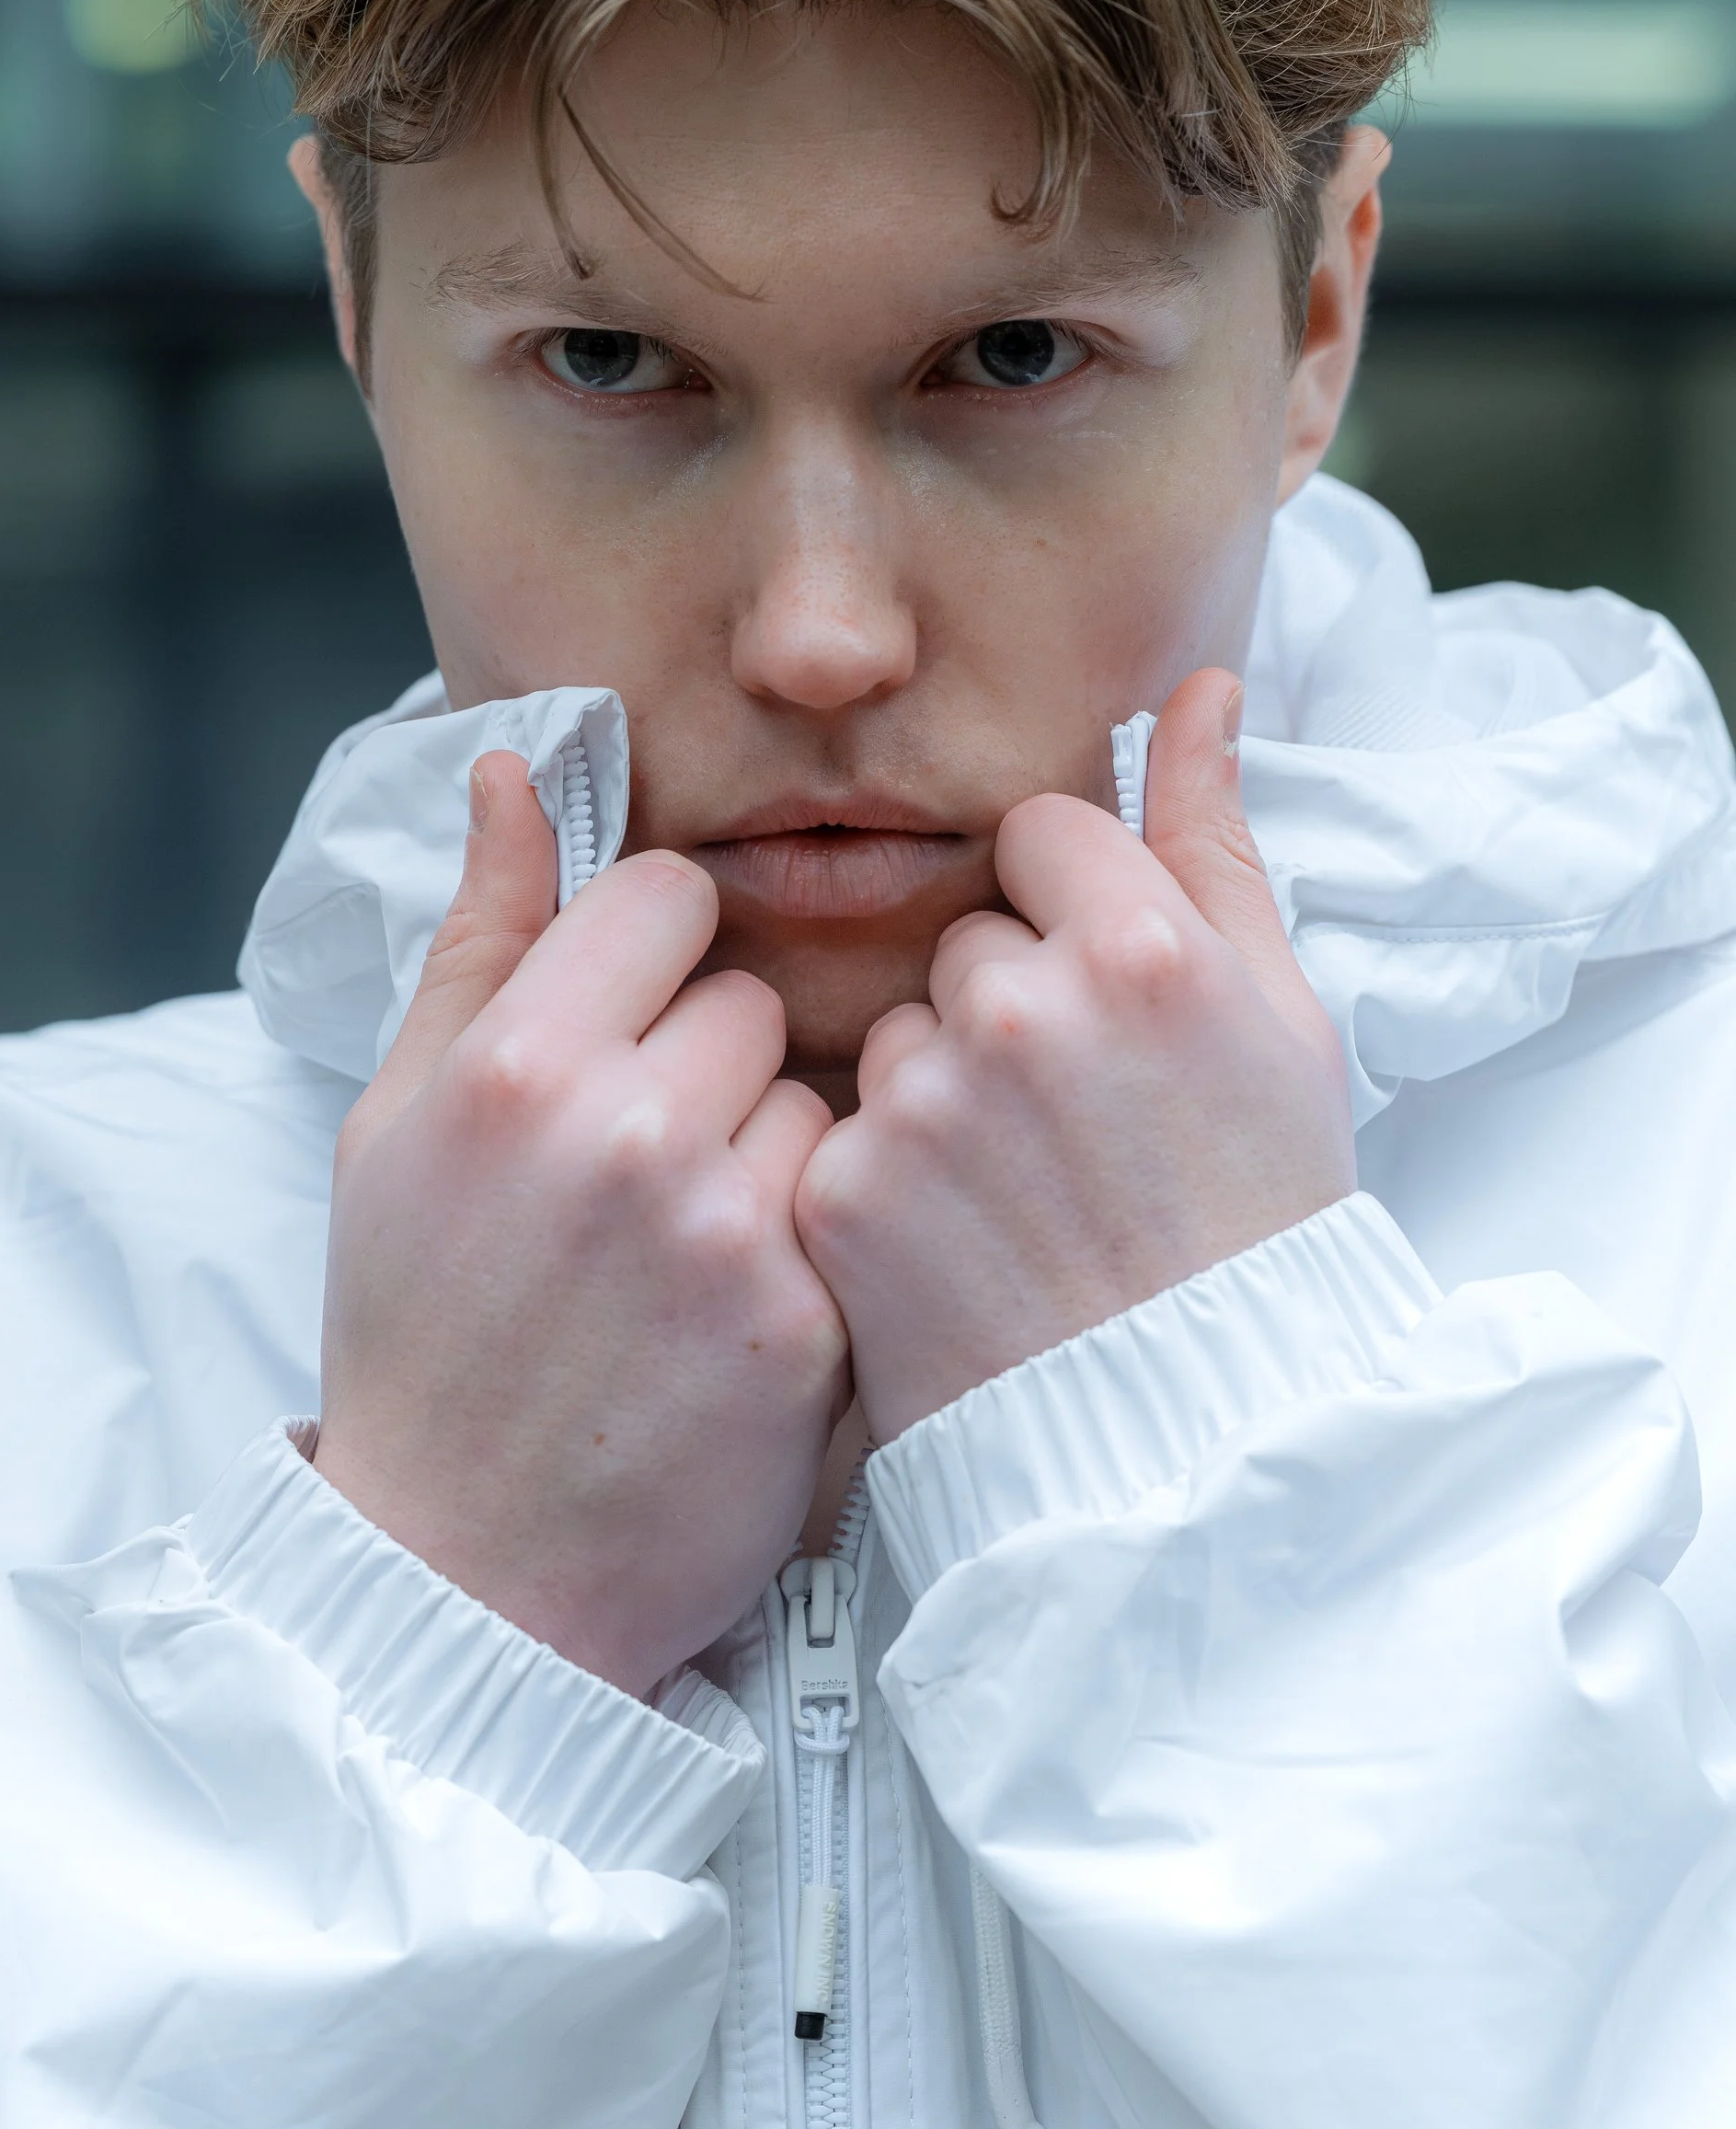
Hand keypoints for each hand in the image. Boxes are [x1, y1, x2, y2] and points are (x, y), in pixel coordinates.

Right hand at [314, 753, 846, 1697]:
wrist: (462, 1567)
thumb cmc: (417, 1332)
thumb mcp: (393, 1124)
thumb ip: (476, 938)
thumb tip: (513, 770)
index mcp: (515, 1062)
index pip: (667, 895)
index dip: (654, 956)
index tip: (630, 1023)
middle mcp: (627, 1131)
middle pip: (751, 997)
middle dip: (711, 1059)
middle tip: (647, 1163)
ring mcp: (729, 1231)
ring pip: (820, 1095)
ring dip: (771, 1148)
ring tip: (690, 1243)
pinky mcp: (809, 1325)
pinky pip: (852, 1207)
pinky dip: (810, 1245)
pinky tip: (735, 1309)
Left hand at [796, 670, 1354, 1443]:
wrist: (1198, 1437)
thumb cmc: (1260, 1225)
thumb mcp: (1283, 1023)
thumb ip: (1215, 843)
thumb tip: (1197, 692)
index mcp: (1140, 946)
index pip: (1039, 836)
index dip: (1067, 911)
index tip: (1100, 998)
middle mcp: (1020, 1008)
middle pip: (963, 939)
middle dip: (1003, 1007)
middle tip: (1074, 1125)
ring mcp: (923, 1104)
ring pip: (897, 1035)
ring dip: (938, 1092)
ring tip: (1020, 1198)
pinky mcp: (846, 1195)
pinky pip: (844, 1131)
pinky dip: (887, 1182)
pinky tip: (961, 1247)